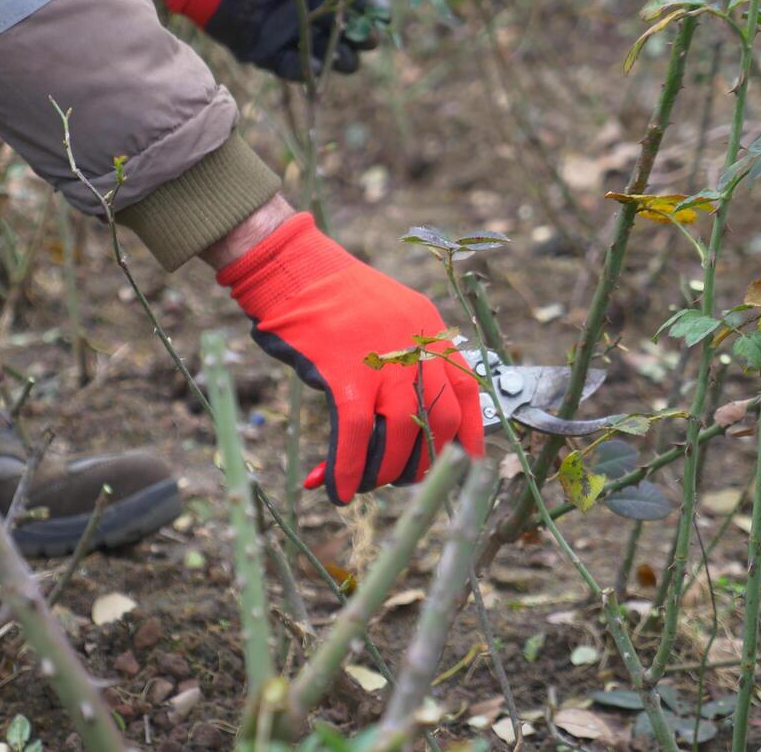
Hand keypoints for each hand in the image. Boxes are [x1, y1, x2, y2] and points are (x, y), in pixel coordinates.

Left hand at [167, 0, 385, 80]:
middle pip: (356, 35)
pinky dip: (308, 73)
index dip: (376, 8)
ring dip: (343, 58)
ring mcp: (295, 35)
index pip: (363, 2)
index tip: (379, 11)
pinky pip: (297, 71)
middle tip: (363, 34)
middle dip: (366, 37)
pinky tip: (315, 66)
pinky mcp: (272, 54)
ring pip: (333, 58)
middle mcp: (316, 12)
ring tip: (341, 53)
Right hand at [216, 213, 483, 503]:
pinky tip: (336, 489)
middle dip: (421, 462)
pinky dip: (347, 469)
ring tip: (364, 485)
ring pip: (397, 434)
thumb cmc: (328, 301)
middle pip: (437, 421)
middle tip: (396, 478)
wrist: (291, 271)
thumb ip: (400, 363)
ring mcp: (383, 359)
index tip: (465, 464)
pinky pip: (354, 434)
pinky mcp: (346, 372)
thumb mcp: (384, 324)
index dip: (468, 433)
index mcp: (429, 331)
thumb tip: (398, 426)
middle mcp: (415, 346)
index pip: (467, 390)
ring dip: (381, 472)